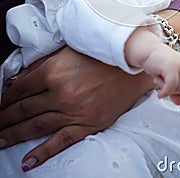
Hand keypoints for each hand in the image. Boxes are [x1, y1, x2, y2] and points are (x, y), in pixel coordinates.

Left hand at [0, 46, 152, 169]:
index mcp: (54, 70)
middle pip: (23, 109)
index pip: (20, 89)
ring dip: (13, 135)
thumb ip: (42, 64)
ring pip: (35, 126)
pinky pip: (59, 142)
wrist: (133, 68)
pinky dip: (41, 153)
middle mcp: (61, 93)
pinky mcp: (87, 125)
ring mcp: (73, 111)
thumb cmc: (101, 55)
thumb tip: (18, 80)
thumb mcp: (68, 50)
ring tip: (0, 140)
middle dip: (4, 118)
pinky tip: (27, 161)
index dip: (5, 98)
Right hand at [143, 46, 179, 104]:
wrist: (148, 51)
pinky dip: (165, 93)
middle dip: (173, 90)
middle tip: (163, 82)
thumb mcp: (169, 79)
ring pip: (179, 89)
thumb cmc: (158, 63)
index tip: (173, 86)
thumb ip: (175, 91)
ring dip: (167, 89)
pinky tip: (160, 93)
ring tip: (160, 80)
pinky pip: (172, 87)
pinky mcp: (172, 67)